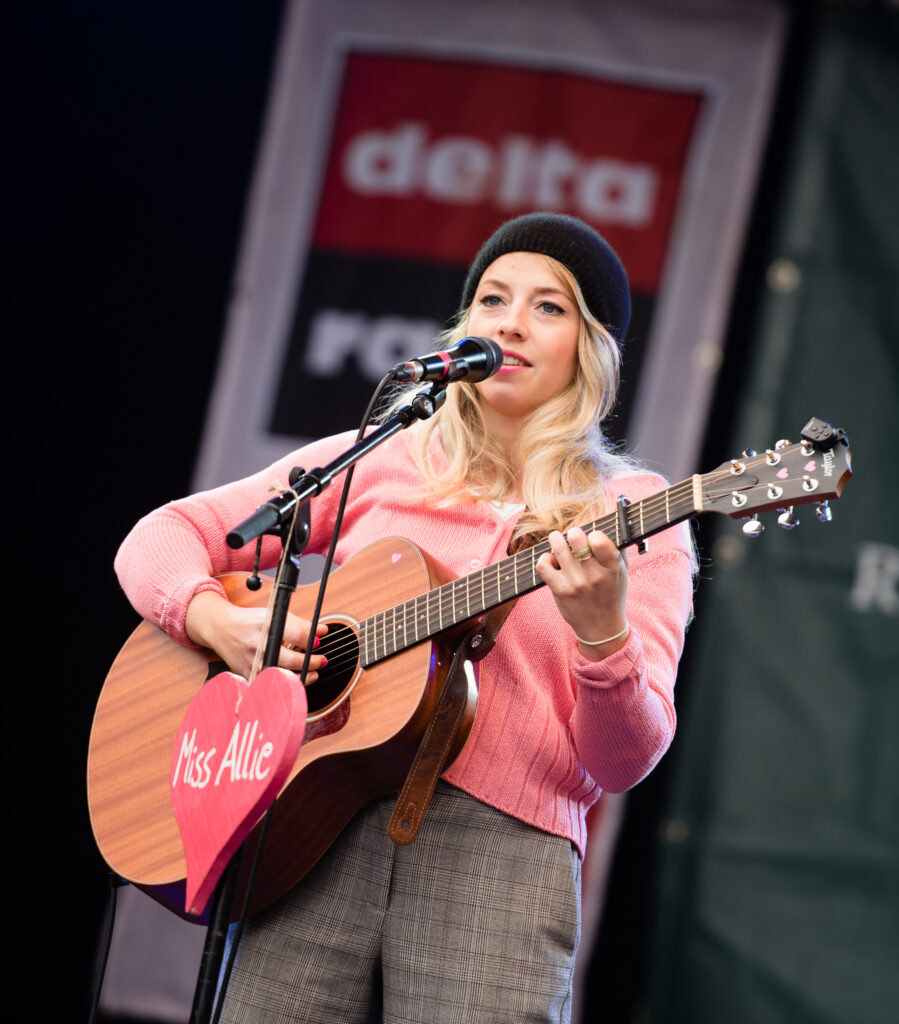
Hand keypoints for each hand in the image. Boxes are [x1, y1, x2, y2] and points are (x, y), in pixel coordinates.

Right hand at [185, 590, 327, 679]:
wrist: (222, 629)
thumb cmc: (249, 622)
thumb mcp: (274, 614)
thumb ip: (300, 624)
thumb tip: (322, 631)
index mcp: (265, 626)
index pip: (295, 634)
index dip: (311, 638)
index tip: (319, 641)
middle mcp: (258, 646)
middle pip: (290, 659)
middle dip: (311, 662)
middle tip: (321, 660)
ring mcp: (252, 663)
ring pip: (281, 676)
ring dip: (301, 677)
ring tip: (313, 673)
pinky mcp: (248, 675)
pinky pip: (270, 685)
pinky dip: (284, 684)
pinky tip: (293, 680)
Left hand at [536, 527, 628, 660]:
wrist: (602, 627)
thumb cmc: (611, 593)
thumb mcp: (622, 571)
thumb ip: (615, 547)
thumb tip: (606, 520)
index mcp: (613, 568)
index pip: (600, 540)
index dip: (593, 533)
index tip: (592, 537)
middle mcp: (594, 575)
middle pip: (576, 539)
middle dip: (573, 533)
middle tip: (573, 535)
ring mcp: (576, 584)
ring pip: (558, 548)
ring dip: (556, 539)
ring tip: (557, 539)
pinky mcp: (560, 591)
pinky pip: (544, 565)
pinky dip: (545, 558)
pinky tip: (552, 560)